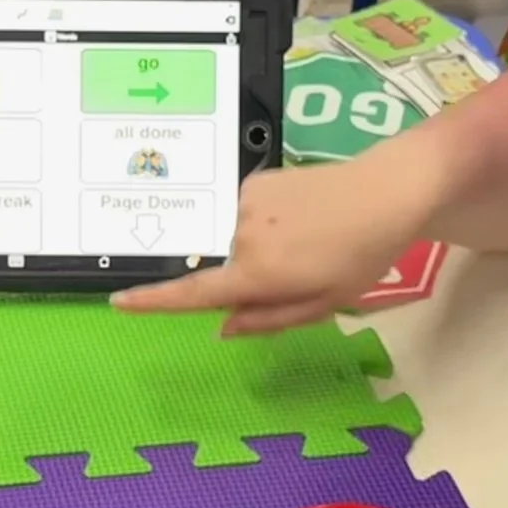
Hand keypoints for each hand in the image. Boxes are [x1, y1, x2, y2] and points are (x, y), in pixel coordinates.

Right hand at [110, 158, 417, 333]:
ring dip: (257, 248)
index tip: (119, 300)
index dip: (153, 301)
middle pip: (220, 266)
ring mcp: (245, 202)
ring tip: (306, 242)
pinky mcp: (255, 180)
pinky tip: (301, 218)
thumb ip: (267, 319)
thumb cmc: (360, 257)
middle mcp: (242, 235)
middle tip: (298, 272)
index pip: (193, 293)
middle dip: (243, 277)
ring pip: (232, 238)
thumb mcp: (320, 304)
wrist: (387, 191)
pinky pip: (244, 212)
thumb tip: (222, 328)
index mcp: (258, 273)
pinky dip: (262, 223)